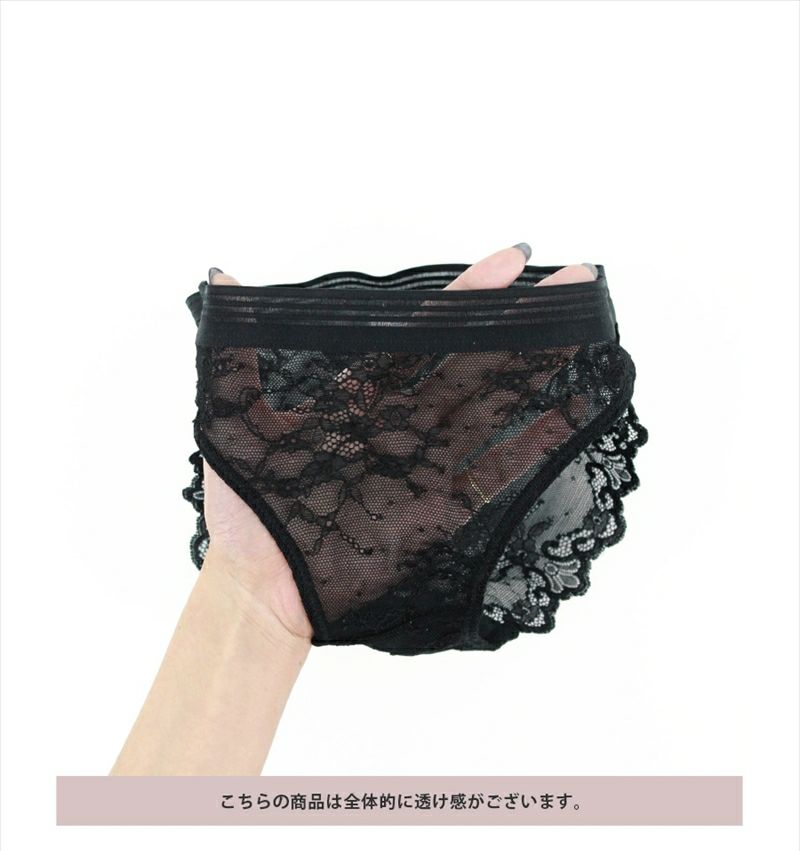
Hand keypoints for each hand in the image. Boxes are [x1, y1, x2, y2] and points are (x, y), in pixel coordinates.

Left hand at [202, 247, 596, 642]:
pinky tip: (572, 413)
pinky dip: (536, 443)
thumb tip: (223, 278)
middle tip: (576, 279)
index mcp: (362, 393)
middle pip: (472, 359)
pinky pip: (496, 470)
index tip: (509, 261)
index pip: (421, 333)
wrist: (263, 586)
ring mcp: (430, 462)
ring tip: (586, 333)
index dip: (465, 297)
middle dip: (521, 319)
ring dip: (538, 369)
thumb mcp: (232, 420)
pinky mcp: (443, 507)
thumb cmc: (245, 504)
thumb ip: (234, 354)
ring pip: (493, 404)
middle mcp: (405, 419)